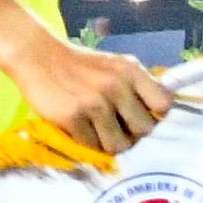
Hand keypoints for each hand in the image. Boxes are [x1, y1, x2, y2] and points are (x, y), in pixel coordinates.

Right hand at [4, 30, 175, 156]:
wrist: (37, 56)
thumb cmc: (81, 65)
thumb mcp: (115, 66)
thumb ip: (139, 86)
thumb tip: (160, 116)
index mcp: (130, 71)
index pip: (164, 104)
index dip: (158, 117)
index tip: (146, 118)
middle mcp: (116, 86)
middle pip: (144, 131)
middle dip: (134, 134)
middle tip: (121, 130)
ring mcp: (94, 103)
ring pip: (119, 145)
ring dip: (111, 144)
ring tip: (101, 132)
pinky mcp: (72, 117)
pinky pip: (92, 146)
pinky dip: (89, 143)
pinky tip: (82, 130)